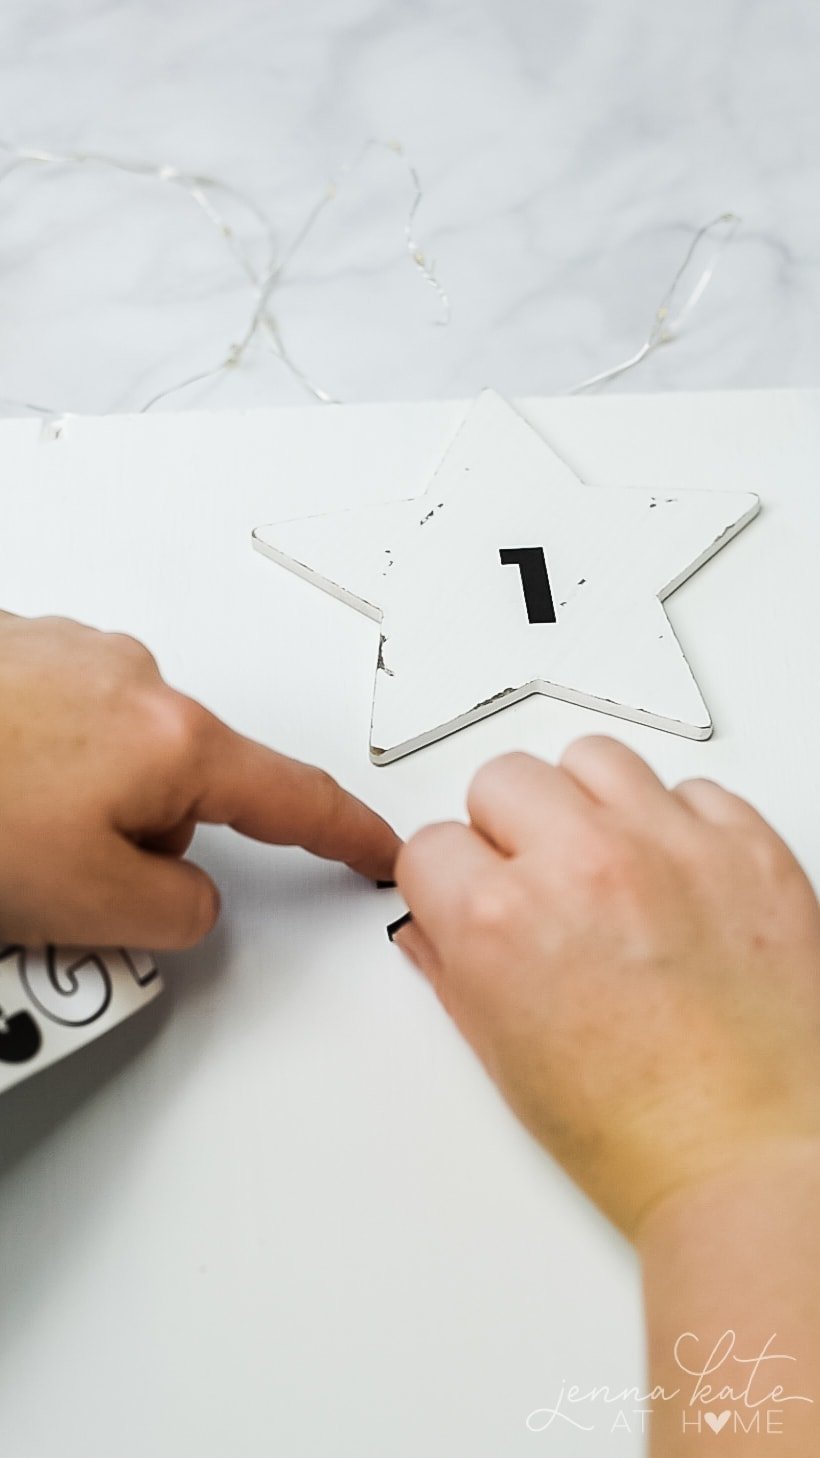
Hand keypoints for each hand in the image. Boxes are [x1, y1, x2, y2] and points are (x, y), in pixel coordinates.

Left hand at [0, 612, 398, 948]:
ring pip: (114, 758)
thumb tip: (190, 898)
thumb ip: (178, 912)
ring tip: (5, 839)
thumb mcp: (86, 904)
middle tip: (64, 884)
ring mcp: (70, 655)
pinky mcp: (16, 651)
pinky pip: (57, 726)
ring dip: (77, 806)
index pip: (294, 799)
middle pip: (184, 785)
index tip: (379, 847)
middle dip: (140, 840)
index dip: (348, 834)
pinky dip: (32, 769)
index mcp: (170, 738)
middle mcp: (129, 678)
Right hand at [393, 736, 819, 1237]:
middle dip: (506, 830)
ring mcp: (671, 847)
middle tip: (533, 879)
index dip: (445, 876)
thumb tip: (438, 927)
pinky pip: (693, 789)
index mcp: (501, 919)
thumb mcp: (506, 1058)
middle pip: (504, 779)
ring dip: (586, 803)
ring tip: (605, 862)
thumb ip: (455, 970)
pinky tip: (675, 878)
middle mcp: (582, 864)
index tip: (465, 890)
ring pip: (594, 759)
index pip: (431, 842)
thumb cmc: (642, 1135)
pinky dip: (677, 824)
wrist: (754, 1162)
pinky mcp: (749, 848)